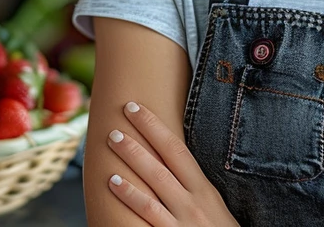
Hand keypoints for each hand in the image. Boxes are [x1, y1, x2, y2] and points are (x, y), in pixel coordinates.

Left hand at [105, 101, 239, 226]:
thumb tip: (167, 160)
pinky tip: (114, 185)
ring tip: (111, 152)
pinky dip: (131, 200)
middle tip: (115, 125)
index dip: (155, 127)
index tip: (136, 108)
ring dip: (130, 168)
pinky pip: (148, 216)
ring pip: (152, 190)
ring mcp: (183, 221)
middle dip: (138, 142)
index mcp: (204, 189)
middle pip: (162, 165)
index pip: (177, 150)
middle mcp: (194, 202)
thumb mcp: (212, 206)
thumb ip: (192, 187)